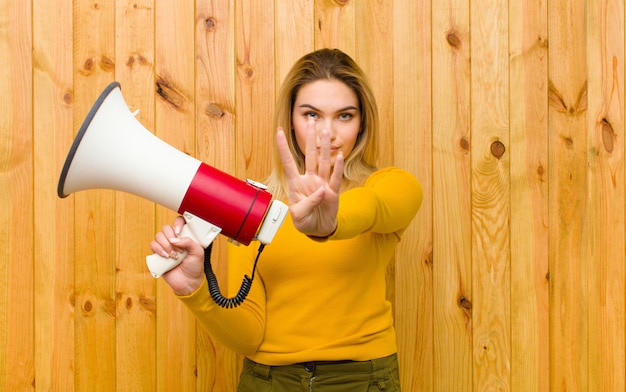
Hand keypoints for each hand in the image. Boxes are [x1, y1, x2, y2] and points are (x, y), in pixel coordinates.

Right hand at [150, 216, 205, 294]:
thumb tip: (174, 239)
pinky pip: (152, 245)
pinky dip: (158, 249)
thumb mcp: (198, 253)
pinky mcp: (158, 254)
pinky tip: (165, 256)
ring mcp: (166, 246)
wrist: (187, 282)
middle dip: (171, 238)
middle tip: (179, 250)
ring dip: (165, 245)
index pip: (179, 221)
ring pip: (158, 236)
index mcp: (185, 236)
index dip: (177, 223)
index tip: (178, 231)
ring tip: (173, 256)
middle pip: (166, 228)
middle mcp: (175, 239)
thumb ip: (189, 242)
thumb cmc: (195, 267)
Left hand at [276, 119, 343, 236]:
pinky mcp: (333, 191)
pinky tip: (340, 156)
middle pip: (310, 155)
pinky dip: (338, 167)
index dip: (283, 147)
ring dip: (325, 147)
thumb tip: (321, 191)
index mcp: (296, 183)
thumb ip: (307, 203)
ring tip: (326, 132)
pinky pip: (335, 177)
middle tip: (312, 121)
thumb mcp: (298, 215)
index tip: (279, 132)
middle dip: (310, 138)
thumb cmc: (305, 221)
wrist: (319, 229)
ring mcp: (322, 183)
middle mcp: (309, 179)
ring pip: (323, 162)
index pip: (288, 162)